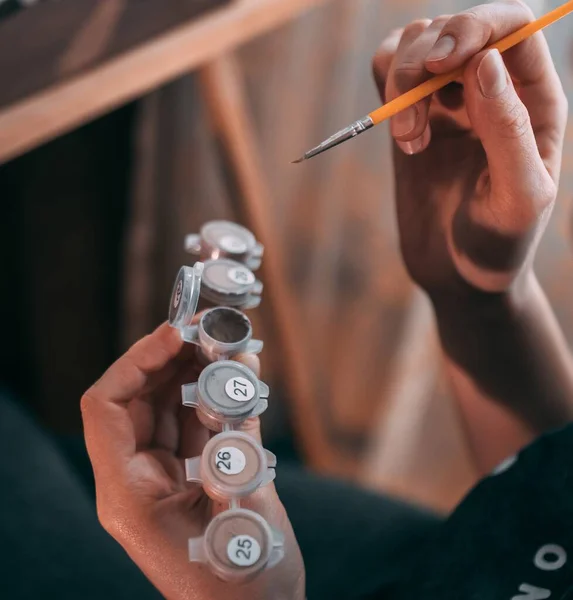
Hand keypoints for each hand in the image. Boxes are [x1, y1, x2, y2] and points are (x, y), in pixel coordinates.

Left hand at [81, 321, 304, 599]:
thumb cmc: (243, 584)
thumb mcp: (242, 515)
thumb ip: (239, 443)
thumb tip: (239, 376)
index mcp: (129, 493)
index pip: (106, 407)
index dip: (137, 361)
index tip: (177, 333)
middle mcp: (138, 479)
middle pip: (137, 398)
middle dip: (170, 358)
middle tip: (208, 330)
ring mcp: (163, 476)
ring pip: (165, 405)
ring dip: (194, 371)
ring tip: (226, 345)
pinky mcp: (190, 474)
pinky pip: (191, 422)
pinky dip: (212, 394)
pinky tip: (236, 374)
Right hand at [372, 1, 566, 298]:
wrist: (460, 276)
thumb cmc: (500, 243)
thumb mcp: (517, 196)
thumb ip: (507, 129)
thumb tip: (484, 62)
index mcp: (533, 100)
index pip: (510, 26)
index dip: (476, 27)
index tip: (443, 63)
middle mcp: (490, 91)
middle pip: (454, 29)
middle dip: (425, 64)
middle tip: (414, 126)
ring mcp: (447, 103)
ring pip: (416, 44)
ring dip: (402, 84)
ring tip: (409, 141)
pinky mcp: (412, 121)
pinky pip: (391, 73)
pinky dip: (386, 91)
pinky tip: (401, 136)